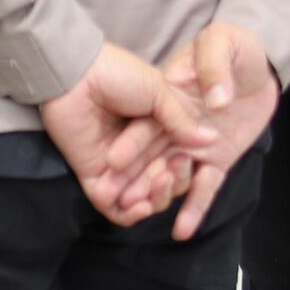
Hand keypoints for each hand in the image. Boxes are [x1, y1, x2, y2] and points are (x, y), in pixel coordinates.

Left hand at [39, 43, 216, 226]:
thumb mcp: (158, 91)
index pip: (177, 163)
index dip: (184, 169)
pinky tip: (138, 204)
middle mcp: (138, 153)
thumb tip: (212, 140)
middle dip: (169, 186)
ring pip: (141, 200)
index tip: (184, 159)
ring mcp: (116, 168)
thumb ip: (181, 120)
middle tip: (166, 173)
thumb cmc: (117, 75)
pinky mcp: (94, 177)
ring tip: (152, 188)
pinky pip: (113, 208)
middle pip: (161, 185)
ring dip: (152, 201)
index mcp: (155, 133)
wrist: (77, 75)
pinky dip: (128, 214)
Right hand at [123, 21, 283, 240]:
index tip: (113, 159)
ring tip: (146, 209)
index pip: (145, 125)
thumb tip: (214, 99)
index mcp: (168, 98)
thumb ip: (212, 64)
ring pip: (171, 176)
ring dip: (157, 193)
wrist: (262, 62)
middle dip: (132, 177)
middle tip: (116, 196)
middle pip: (150, 156)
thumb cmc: (236, 45)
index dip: (130, 142)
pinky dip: (194, 208)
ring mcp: (195, 147)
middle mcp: (175, 128)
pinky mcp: (217, 160)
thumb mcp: (221, 41)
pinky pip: (205, 188)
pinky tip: (182, 231)